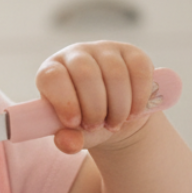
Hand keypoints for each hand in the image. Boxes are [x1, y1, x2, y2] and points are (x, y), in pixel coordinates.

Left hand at [35, 42, 156, 154]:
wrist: (114, 114)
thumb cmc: (85, 121)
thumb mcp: (74, 133)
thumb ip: (67, 140)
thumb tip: (66, 142)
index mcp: (51, 71)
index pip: (52, 76)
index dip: (64, 101)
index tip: (74, 123)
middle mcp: (76, 54)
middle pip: (85, 73)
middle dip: (94, 108)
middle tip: (97, 126)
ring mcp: (105, 50)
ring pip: (115, 74)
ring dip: (118, 107)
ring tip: (115, 123)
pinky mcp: (132, 53)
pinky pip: (139, 71)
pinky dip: (138, 98)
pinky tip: (133, 113)